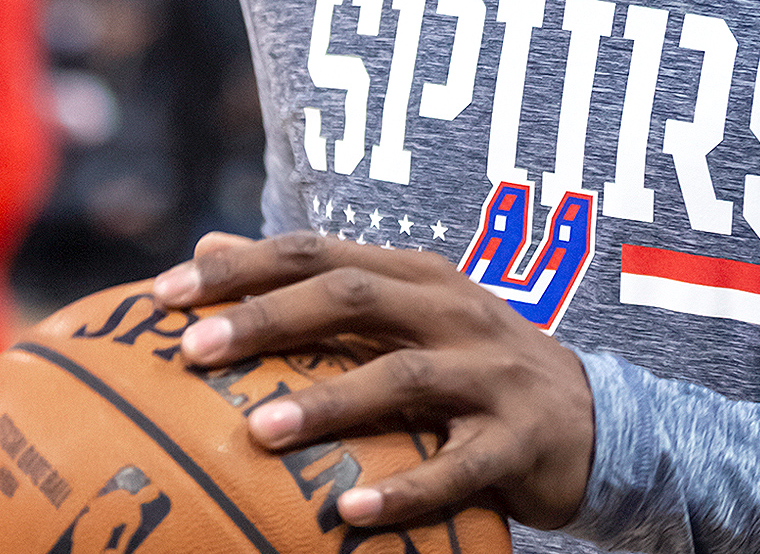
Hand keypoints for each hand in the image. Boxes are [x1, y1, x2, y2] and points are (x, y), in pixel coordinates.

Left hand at [153, 231, 594, 530]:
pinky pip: (456, 470)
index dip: (240, 269)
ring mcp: (489, 374)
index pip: (316, 253)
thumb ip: (311, 281)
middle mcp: (451, 310)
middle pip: (350, 298)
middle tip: (192, 351)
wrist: (594, 419)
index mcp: (414, 274)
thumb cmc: (468, 364)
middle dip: (267, 319)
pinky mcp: (518, 441)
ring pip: (401, 378)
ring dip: (328, 403)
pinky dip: (404, 490)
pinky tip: (348, 513)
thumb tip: (205, 247)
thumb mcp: (399, 311)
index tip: (164, 294)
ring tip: (258, 431)